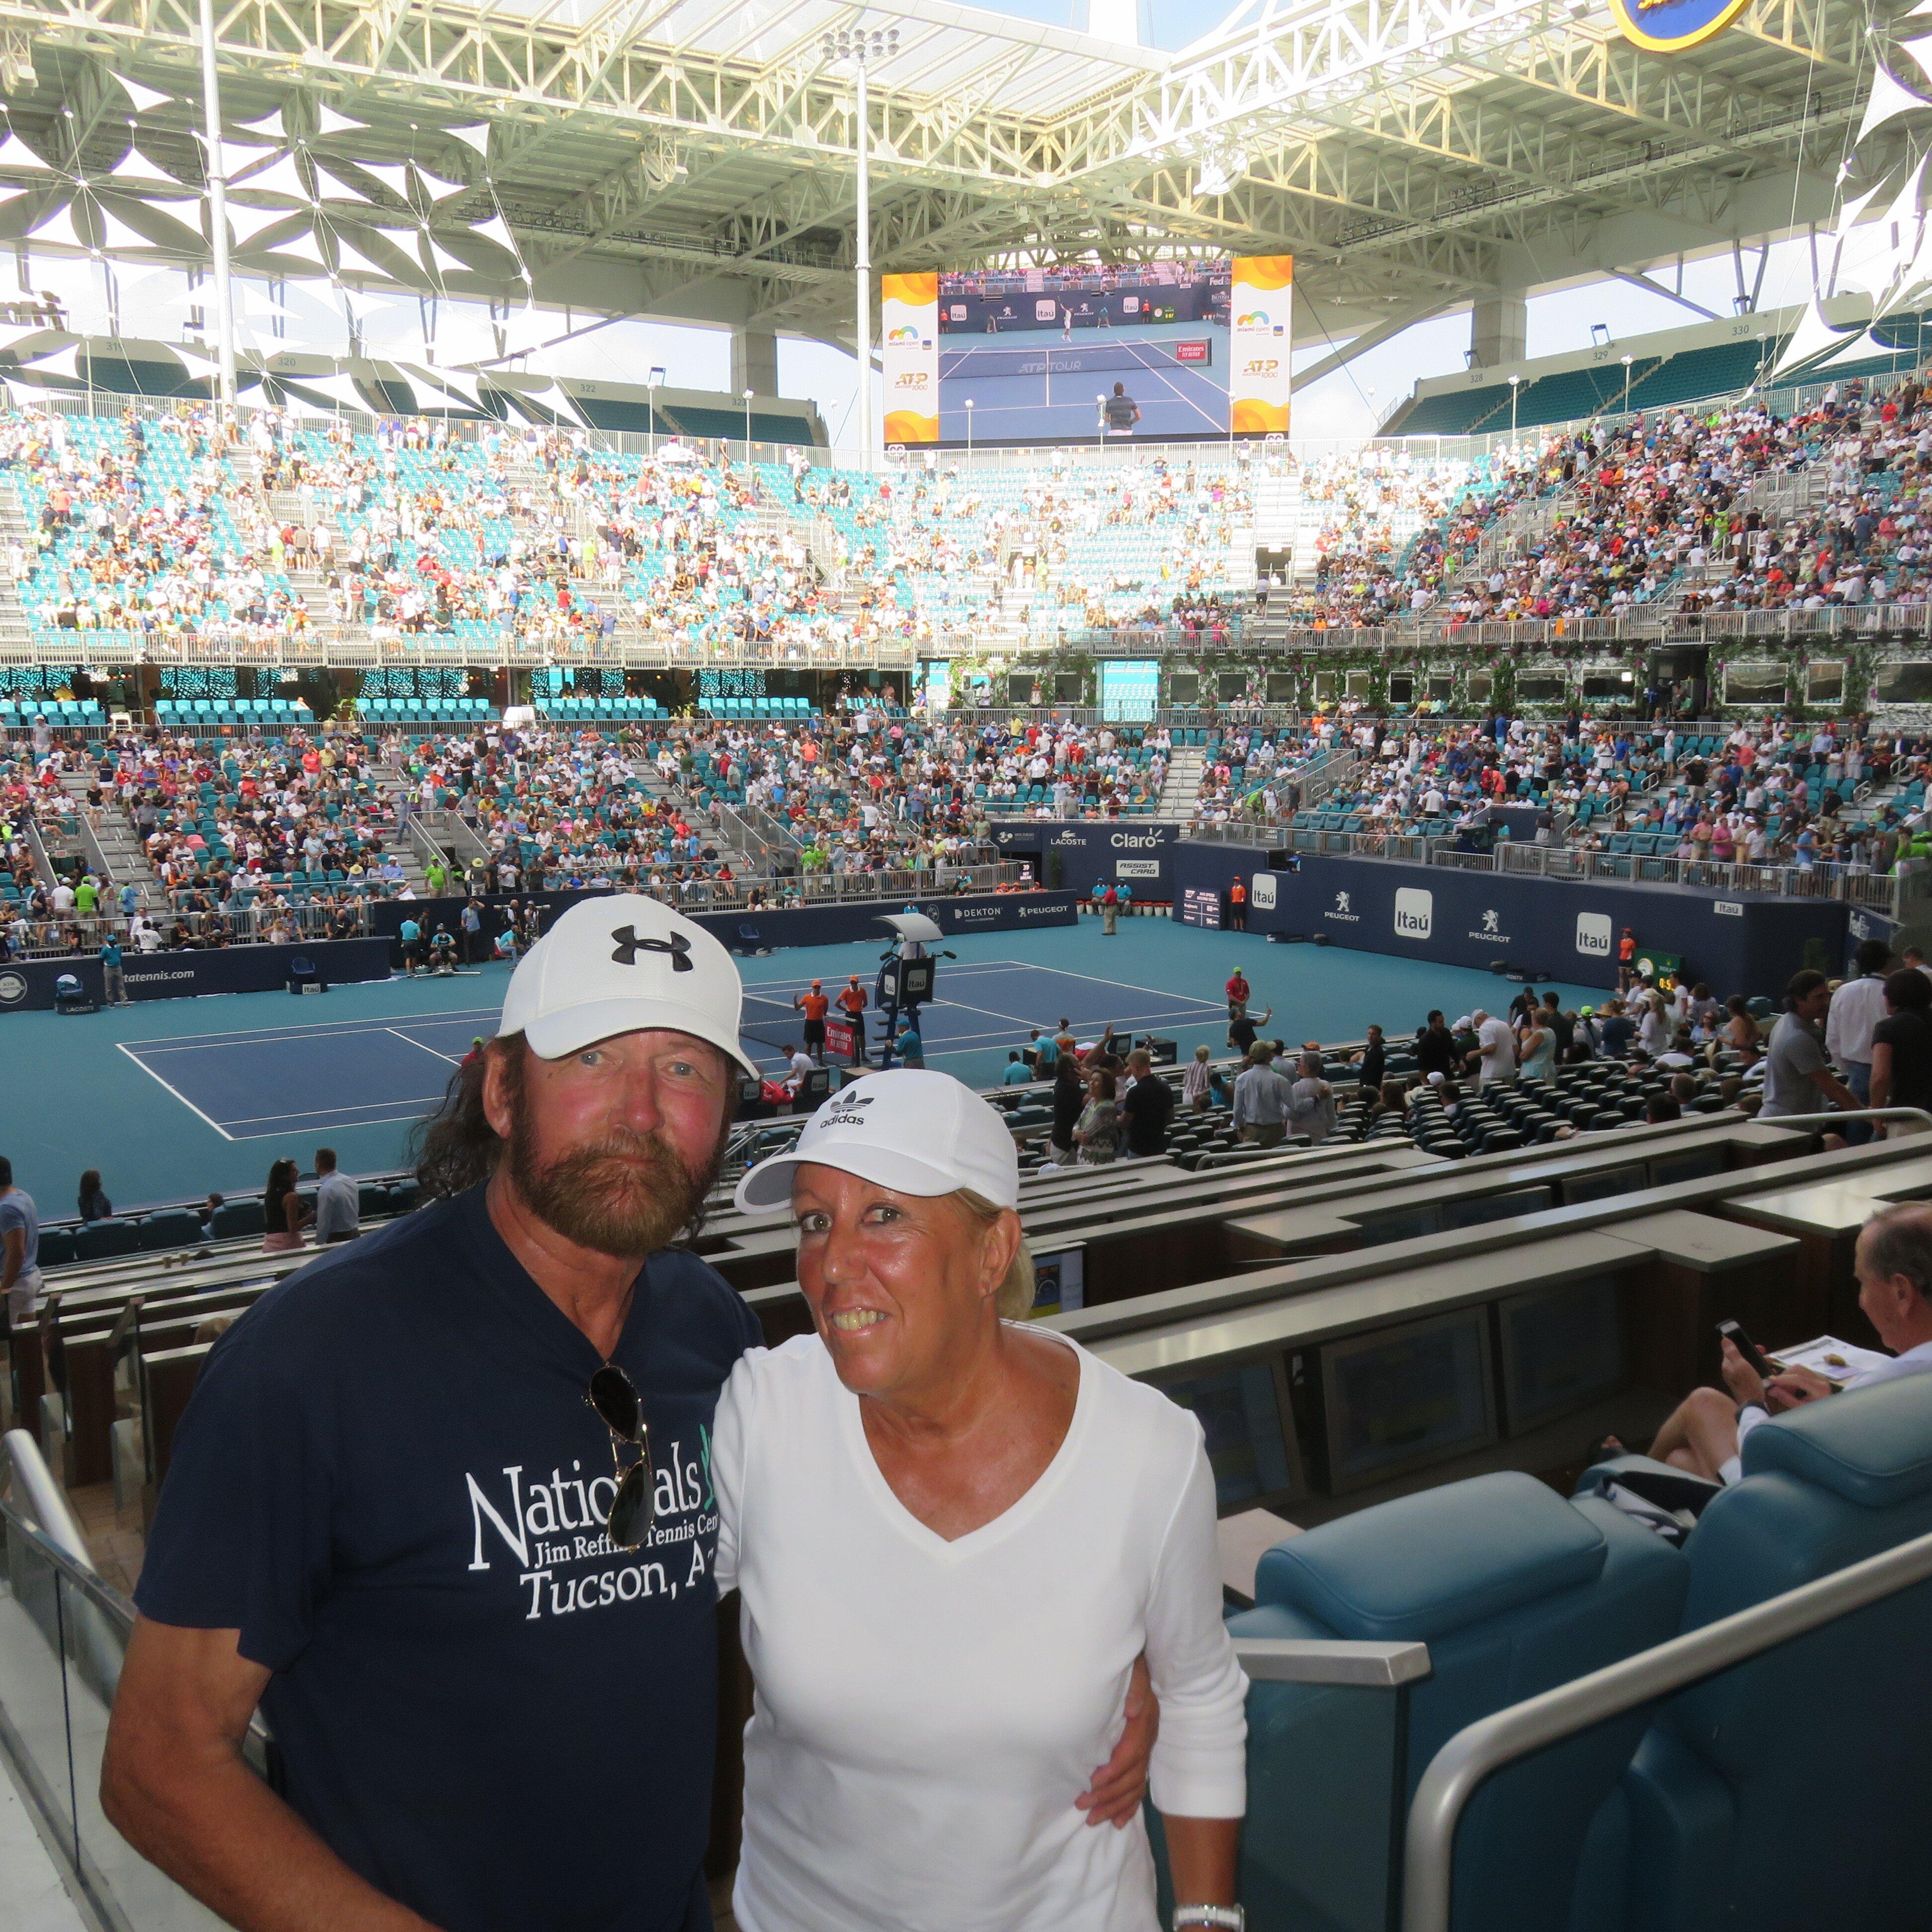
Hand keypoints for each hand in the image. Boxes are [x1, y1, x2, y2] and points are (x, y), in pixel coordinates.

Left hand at [1076, 1653, 1159, 1829]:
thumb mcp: (1133, 1670)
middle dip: (1108, 1795)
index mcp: (1144, 1720)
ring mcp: (1146, 1746)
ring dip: (1115, 1805)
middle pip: (1132, 1775)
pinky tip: (1118, 1821)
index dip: (1113, 1770)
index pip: (1131, 1753)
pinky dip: (1129, 1805)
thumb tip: (1133, 1710)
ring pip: (1135, 1785)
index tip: (1092, 1782)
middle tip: (1083, 1807)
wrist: (1135, 1663)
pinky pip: (1139, 1784)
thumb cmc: (1127, 1667)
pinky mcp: (1140, 1753)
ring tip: (1093, 1819)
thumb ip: (1135, 1688)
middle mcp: (1147, 1736)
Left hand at [1718, 1336, 1765, 1406]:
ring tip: (1770, 1363)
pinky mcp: (1747, 1385)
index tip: (1757, 1347)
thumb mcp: (1741, 1365)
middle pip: (1742, 1358)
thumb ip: (1732, 1353)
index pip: (1732, 1351)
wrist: (1754, 1405)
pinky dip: (1761, 1371)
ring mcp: (1739, 1379)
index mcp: (1727, 1366)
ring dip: (1760, 1362)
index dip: (1743, 1346)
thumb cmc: (1747, 1384)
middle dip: (1755, 1355)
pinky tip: (1770, 1372)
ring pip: (1749, 1366)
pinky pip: (1754, 1374)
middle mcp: (1731, 1372)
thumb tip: (1724, 1339)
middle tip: (1766, 1355)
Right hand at [1766, 1365, 1833, 1409]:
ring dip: (1788, 1377)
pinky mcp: (1817, 1376)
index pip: (1798, 1378)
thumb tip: (1771, 1389)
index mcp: (1820, 1388)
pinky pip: (1801, 1372)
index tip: (1770, 1381)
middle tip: (1777, 1387)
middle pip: (1798, 1369)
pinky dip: (1793, 1378)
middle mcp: (1821, 1379)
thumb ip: (1785, 1398)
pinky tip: (1793, 1388)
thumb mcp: (1799, 1409)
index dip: (1783, 1379)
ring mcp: (1820, 1376)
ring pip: (1798, 1369)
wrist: (1829, 1417)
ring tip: (1786, 1390)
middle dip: (1784, 1376)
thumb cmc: (1815, 1415)